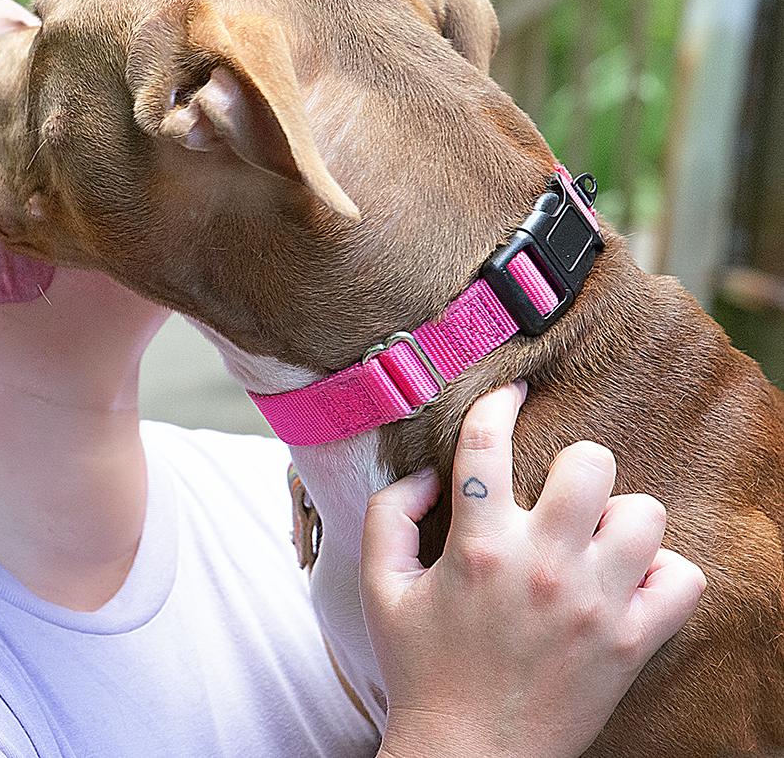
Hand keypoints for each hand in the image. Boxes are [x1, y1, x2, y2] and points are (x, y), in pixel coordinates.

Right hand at [360, 383, 705, 757]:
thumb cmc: (420, 669)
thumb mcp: (379, 587)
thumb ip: (388, 516)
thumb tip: (426, 476)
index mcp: (477, 545)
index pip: (487, 441)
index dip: (498, 402)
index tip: (511, 393)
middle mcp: (541, 565)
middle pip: (589, 463)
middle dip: (573, 462)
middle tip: (556, 490)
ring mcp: (593, 603)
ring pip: (643, 513)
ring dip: (619, 516)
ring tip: (594, 537)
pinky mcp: (630, 642)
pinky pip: (682, 579)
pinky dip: (662, 572)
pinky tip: (628, 580)